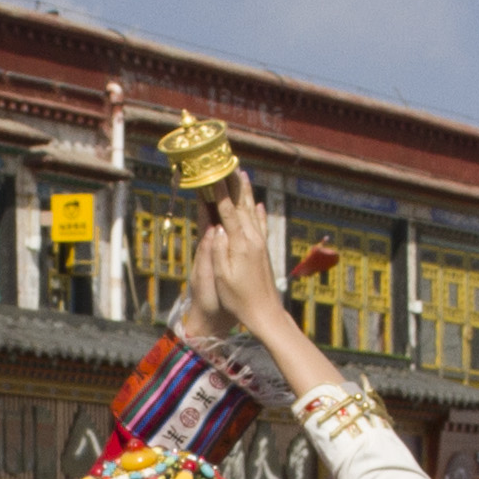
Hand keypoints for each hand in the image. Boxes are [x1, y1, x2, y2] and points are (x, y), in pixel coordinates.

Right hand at [200, 175, 289, 333]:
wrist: (265, 312)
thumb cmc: (239, 298)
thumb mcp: (223, 276)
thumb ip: (218, 249)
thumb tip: (216, 227)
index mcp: (240, 245)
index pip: (227, 212)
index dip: (219, 193)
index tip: (213, 175)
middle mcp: (253, 240)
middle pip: (242, 206)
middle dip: (234, 185)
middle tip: (229, 165)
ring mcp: (261, 244)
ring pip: (253, 211)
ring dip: (246, 193)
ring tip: (242, 176)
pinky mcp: (264, 250)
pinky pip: (261, 225)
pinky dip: (258, 212)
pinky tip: (258, 205)